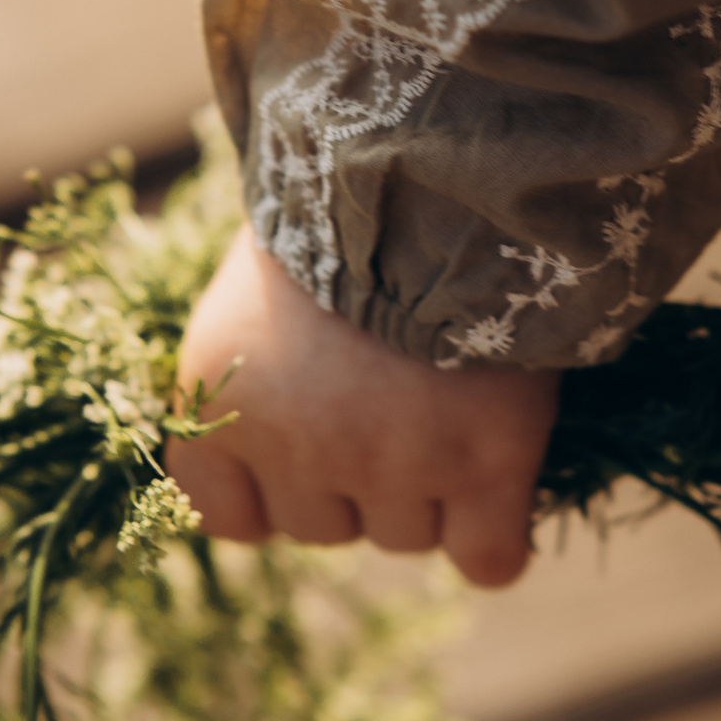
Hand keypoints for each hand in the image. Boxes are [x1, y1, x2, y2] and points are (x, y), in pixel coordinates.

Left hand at [168, 225, 559, 586]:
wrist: (446, 160)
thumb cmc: (347, 203)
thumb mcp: (261, 284)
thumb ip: (259, 375)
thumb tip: (288, 440)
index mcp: (218, 395)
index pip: (227, 517)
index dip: (273, 491)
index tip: (307, 447)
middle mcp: (294, 444)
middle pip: (323, 529)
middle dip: (357, 477)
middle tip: (395, 395)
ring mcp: (391, 462)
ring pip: (406, 538)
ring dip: (430, 490)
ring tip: (452, 400)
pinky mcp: (484, 463)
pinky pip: (487, 560)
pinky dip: (495, 538)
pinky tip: (502, 488)